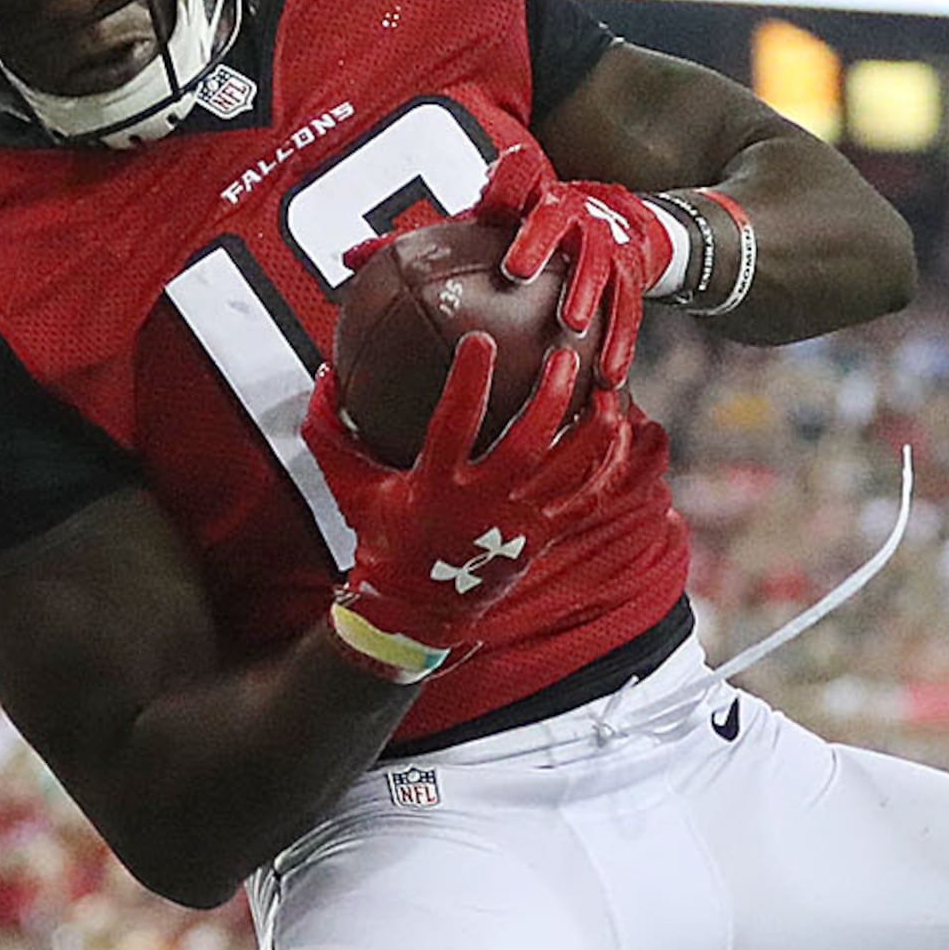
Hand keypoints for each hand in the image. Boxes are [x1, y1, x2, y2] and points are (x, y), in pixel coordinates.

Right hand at [308, 337, 643, 683]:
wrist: (417, 609)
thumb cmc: (381, 536)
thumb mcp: (346, 486)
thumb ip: (329, 429)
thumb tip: (323, 370)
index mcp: (435, 486)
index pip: (454, 425)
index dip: (469, 383)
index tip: (480, 340)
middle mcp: (483, 505)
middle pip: (526, 446)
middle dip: (549, 400)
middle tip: (564, 357)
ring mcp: (518, 523)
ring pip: (568, 472)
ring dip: (593, 430)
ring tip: (609, 390)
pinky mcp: (543, 535)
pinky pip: (587, 499)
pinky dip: (610, 465)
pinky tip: (625, 430)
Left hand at [473, 145, 670, 389]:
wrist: (614, 212)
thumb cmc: (543, 213)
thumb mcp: (522, 198)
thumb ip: (501, 196)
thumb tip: (476, 185)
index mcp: (558, 206)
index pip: (548, 218)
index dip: (535, 243)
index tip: (515, 271)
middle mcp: (594, 229)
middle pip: (592, 258)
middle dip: (584, 289)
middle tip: (570, 321)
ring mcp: (617, 257)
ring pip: (619, 293)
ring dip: (612, 331)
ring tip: (601, 369)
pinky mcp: (631, 284)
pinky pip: (630, 317)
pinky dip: (621, 349)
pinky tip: (610, 383)